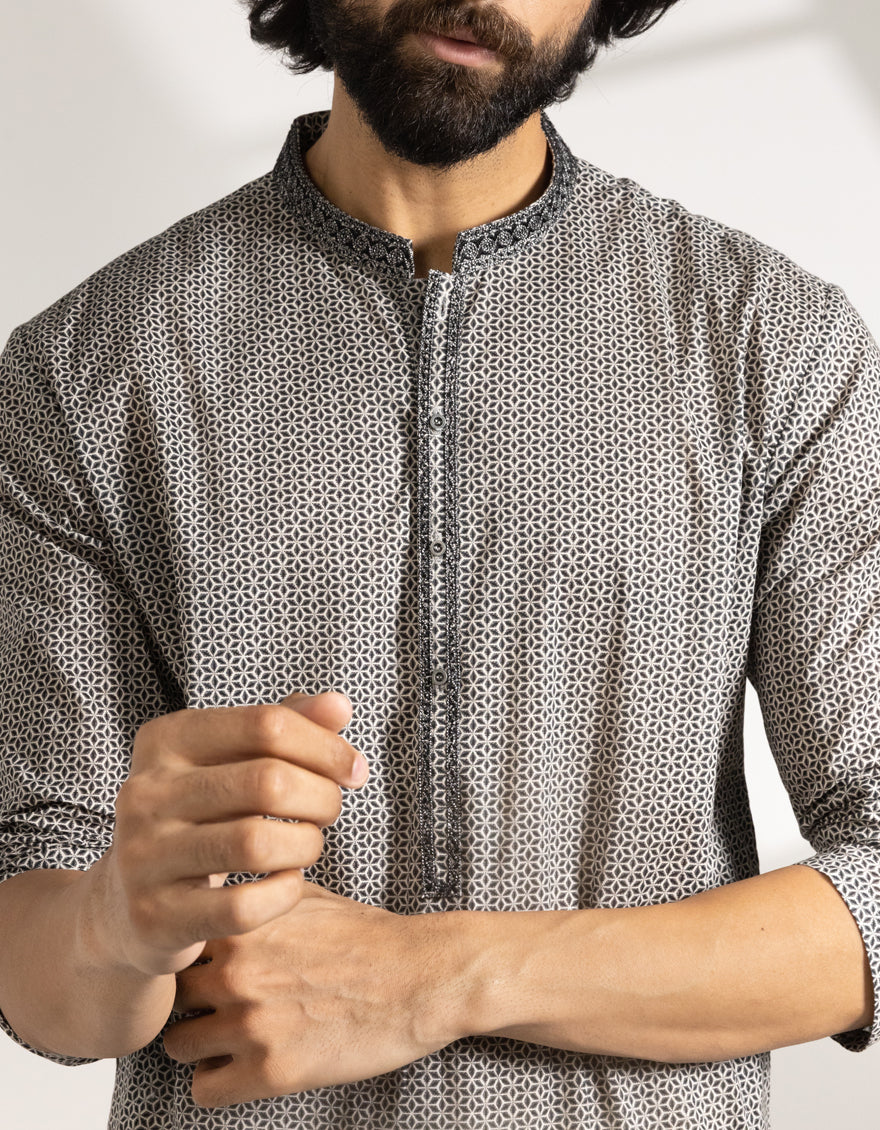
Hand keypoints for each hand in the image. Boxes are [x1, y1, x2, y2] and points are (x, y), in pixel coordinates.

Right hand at [95, 691, 368, 977]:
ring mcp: (143, 857)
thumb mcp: (232, 761)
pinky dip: (284, 893)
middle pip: (267, 782)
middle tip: (331, 810)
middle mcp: (145, 792)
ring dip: (306, 844)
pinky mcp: (155, 917)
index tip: (352, 768)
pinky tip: (287, 882)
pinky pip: (243, 906)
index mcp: (166, 739)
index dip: (325, 745)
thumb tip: (340, 706)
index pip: (266, 724)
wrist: (126, 904)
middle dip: (321, 796)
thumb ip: (286, 725)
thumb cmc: (200, 817)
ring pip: (256, 843)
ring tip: (309, 843)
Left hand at [164, 882, 465, 1107]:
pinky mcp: (270, 1074)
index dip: (188, 957)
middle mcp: (236, 975)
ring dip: (201, 1044)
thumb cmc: (367, 936)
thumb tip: (224, 890)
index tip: (203, 966)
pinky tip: (245, 1067)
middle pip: (170, 997)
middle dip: (190, 1002)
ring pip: (178, 1046)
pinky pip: (203, 1091)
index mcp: (241, 928)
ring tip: (233, 1038)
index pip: (173, 945)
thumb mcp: (305, 896)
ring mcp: (251, 1025)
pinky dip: (219, 1082)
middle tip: (218, 1005)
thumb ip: (256, 896)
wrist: (417, 977)